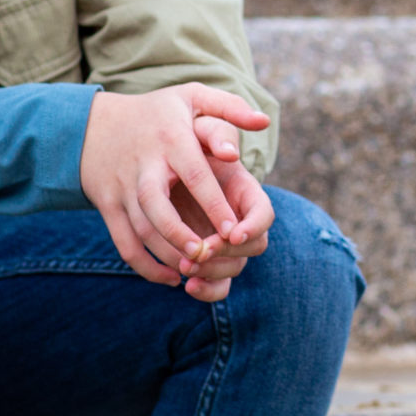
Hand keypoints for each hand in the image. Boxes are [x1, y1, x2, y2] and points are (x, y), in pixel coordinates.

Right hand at [80, 85, 270, 295]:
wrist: (92, 123)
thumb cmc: (157, 112)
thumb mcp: (191, 96)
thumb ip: (229, 108)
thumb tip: (264, 121)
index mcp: (170, 138)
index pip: (194, 174)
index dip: (213, 203)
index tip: (233, 230)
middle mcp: (144, 164)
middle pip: (156, 205)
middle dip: (180, 234)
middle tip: (207, 254)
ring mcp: (122, 187)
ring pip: (140, 227)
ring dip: (165, 253)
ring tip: (193, 268)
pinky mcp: (107, 205)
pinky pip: (123, 242)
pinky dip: (143, 264)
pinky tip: (168, 277)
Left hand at [168, 117, 274, 301]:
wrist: (151, 160)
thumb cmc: (179, 139)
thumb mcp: (196, 125)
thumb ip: (216, 131)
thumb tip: (229, 151)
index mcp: (243, 189)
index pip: (264, 213)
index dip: (253, 225)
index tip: (231, 232)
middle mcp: (238, 219)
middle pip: (252, 247)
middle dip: (227, 252)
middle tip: (200, 251)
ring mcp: (223, 242)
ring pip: (233, 269)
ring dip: (213, 272)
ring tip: (186, 266)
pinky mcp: (206, 260)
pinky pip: (215, 285)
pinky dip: (205, 290)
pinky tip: (184, 284)